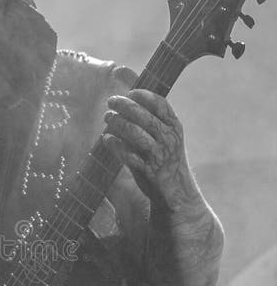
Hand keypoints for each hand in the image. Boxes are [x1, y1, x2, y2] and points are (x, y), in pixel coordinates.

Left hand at [102, 88, 199, 210]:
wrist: (177, 192)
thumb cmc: (166, 161)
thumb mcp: (166, 139)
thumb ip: (151, 123)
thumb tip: (127, 104)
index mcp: (175, 127)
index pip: (161, 104)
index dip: (144, 95)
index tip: (130, 93)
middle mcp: (169, 138)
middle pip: (144, 116)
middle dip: (125, 106)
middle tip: (111, 101)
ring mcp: (160, 154)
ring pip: (135, 132)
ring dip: (118, 123)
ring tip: (107, 117)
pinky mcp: (149, 170)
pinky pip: (129, 155)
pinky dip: (116, 145)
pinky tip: (107, 139)